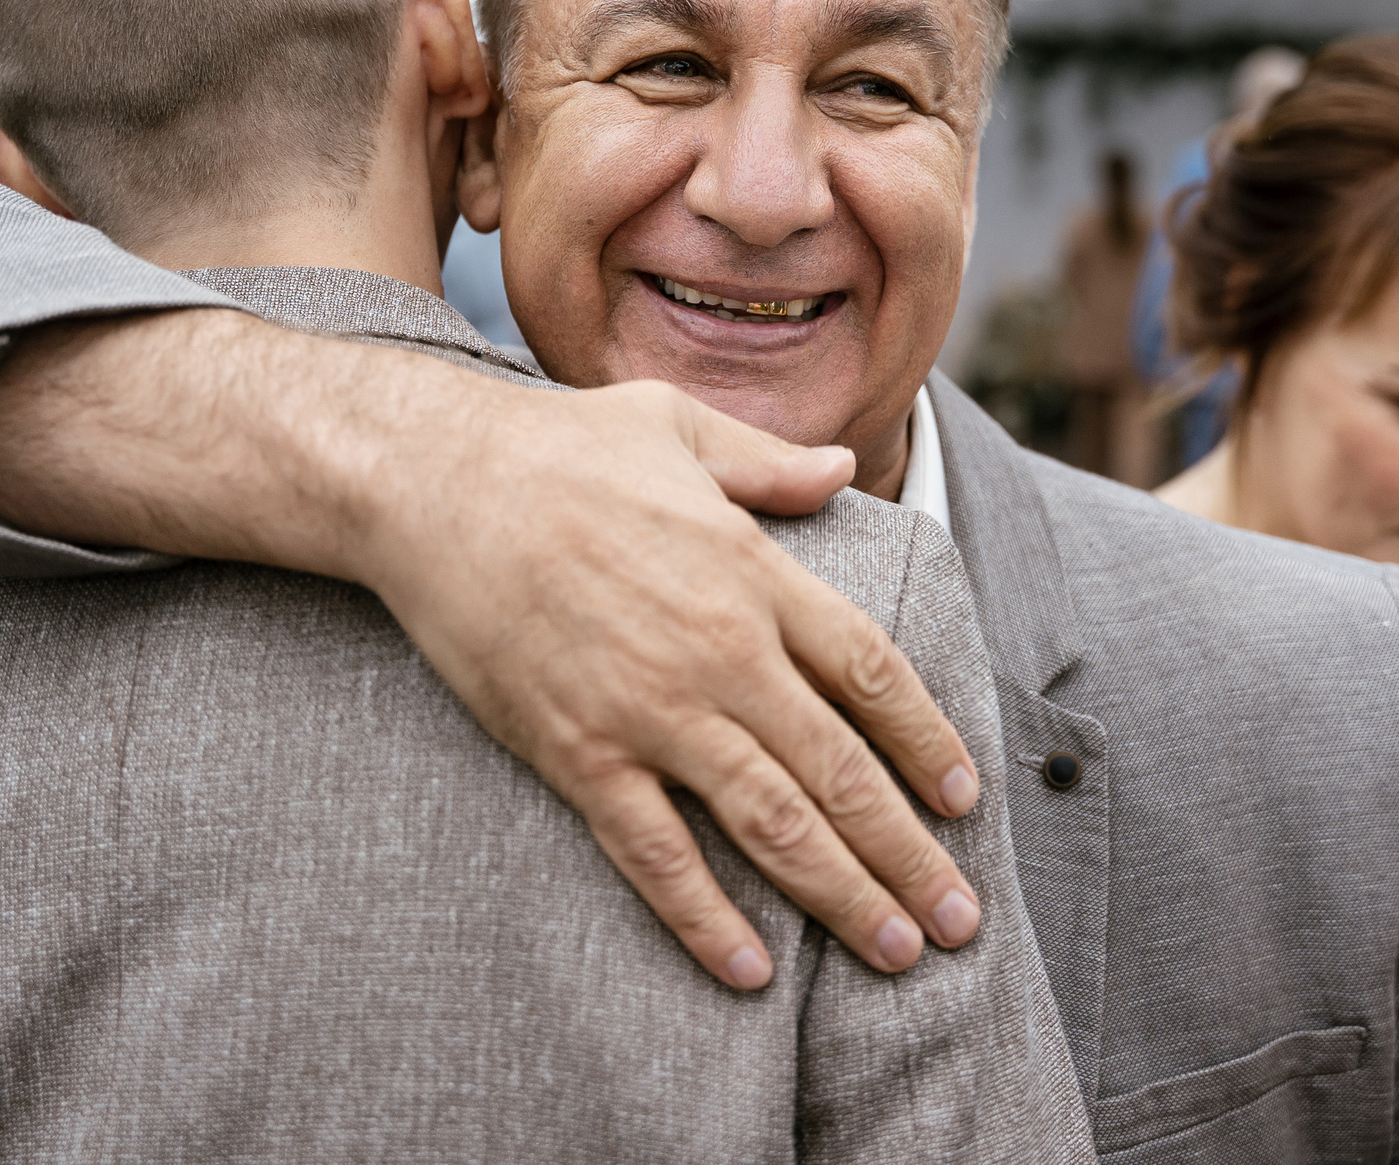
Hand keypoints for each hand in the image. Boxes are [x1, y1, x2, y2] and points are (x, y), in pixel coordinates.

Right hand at [353, 377, 985, 988]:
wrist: (433, 483)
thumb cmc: (555, 445)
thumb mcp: (677, 425)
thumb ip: (768, 462)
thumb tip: (836, 466)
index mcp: (755, 574)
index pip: (873, 674)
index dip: (929, 741)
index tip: (965, 797)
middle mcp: (722, 652)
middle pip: (843, 770)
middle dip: (911, 854)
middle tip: (958, 920)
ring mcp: (651, 710)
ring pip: (773, 824)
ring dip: (844, 896)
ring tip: (895, 953)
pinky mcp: (578, 754)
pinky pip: (657, 855)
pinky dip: (707, 920)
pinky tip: (751, 972)